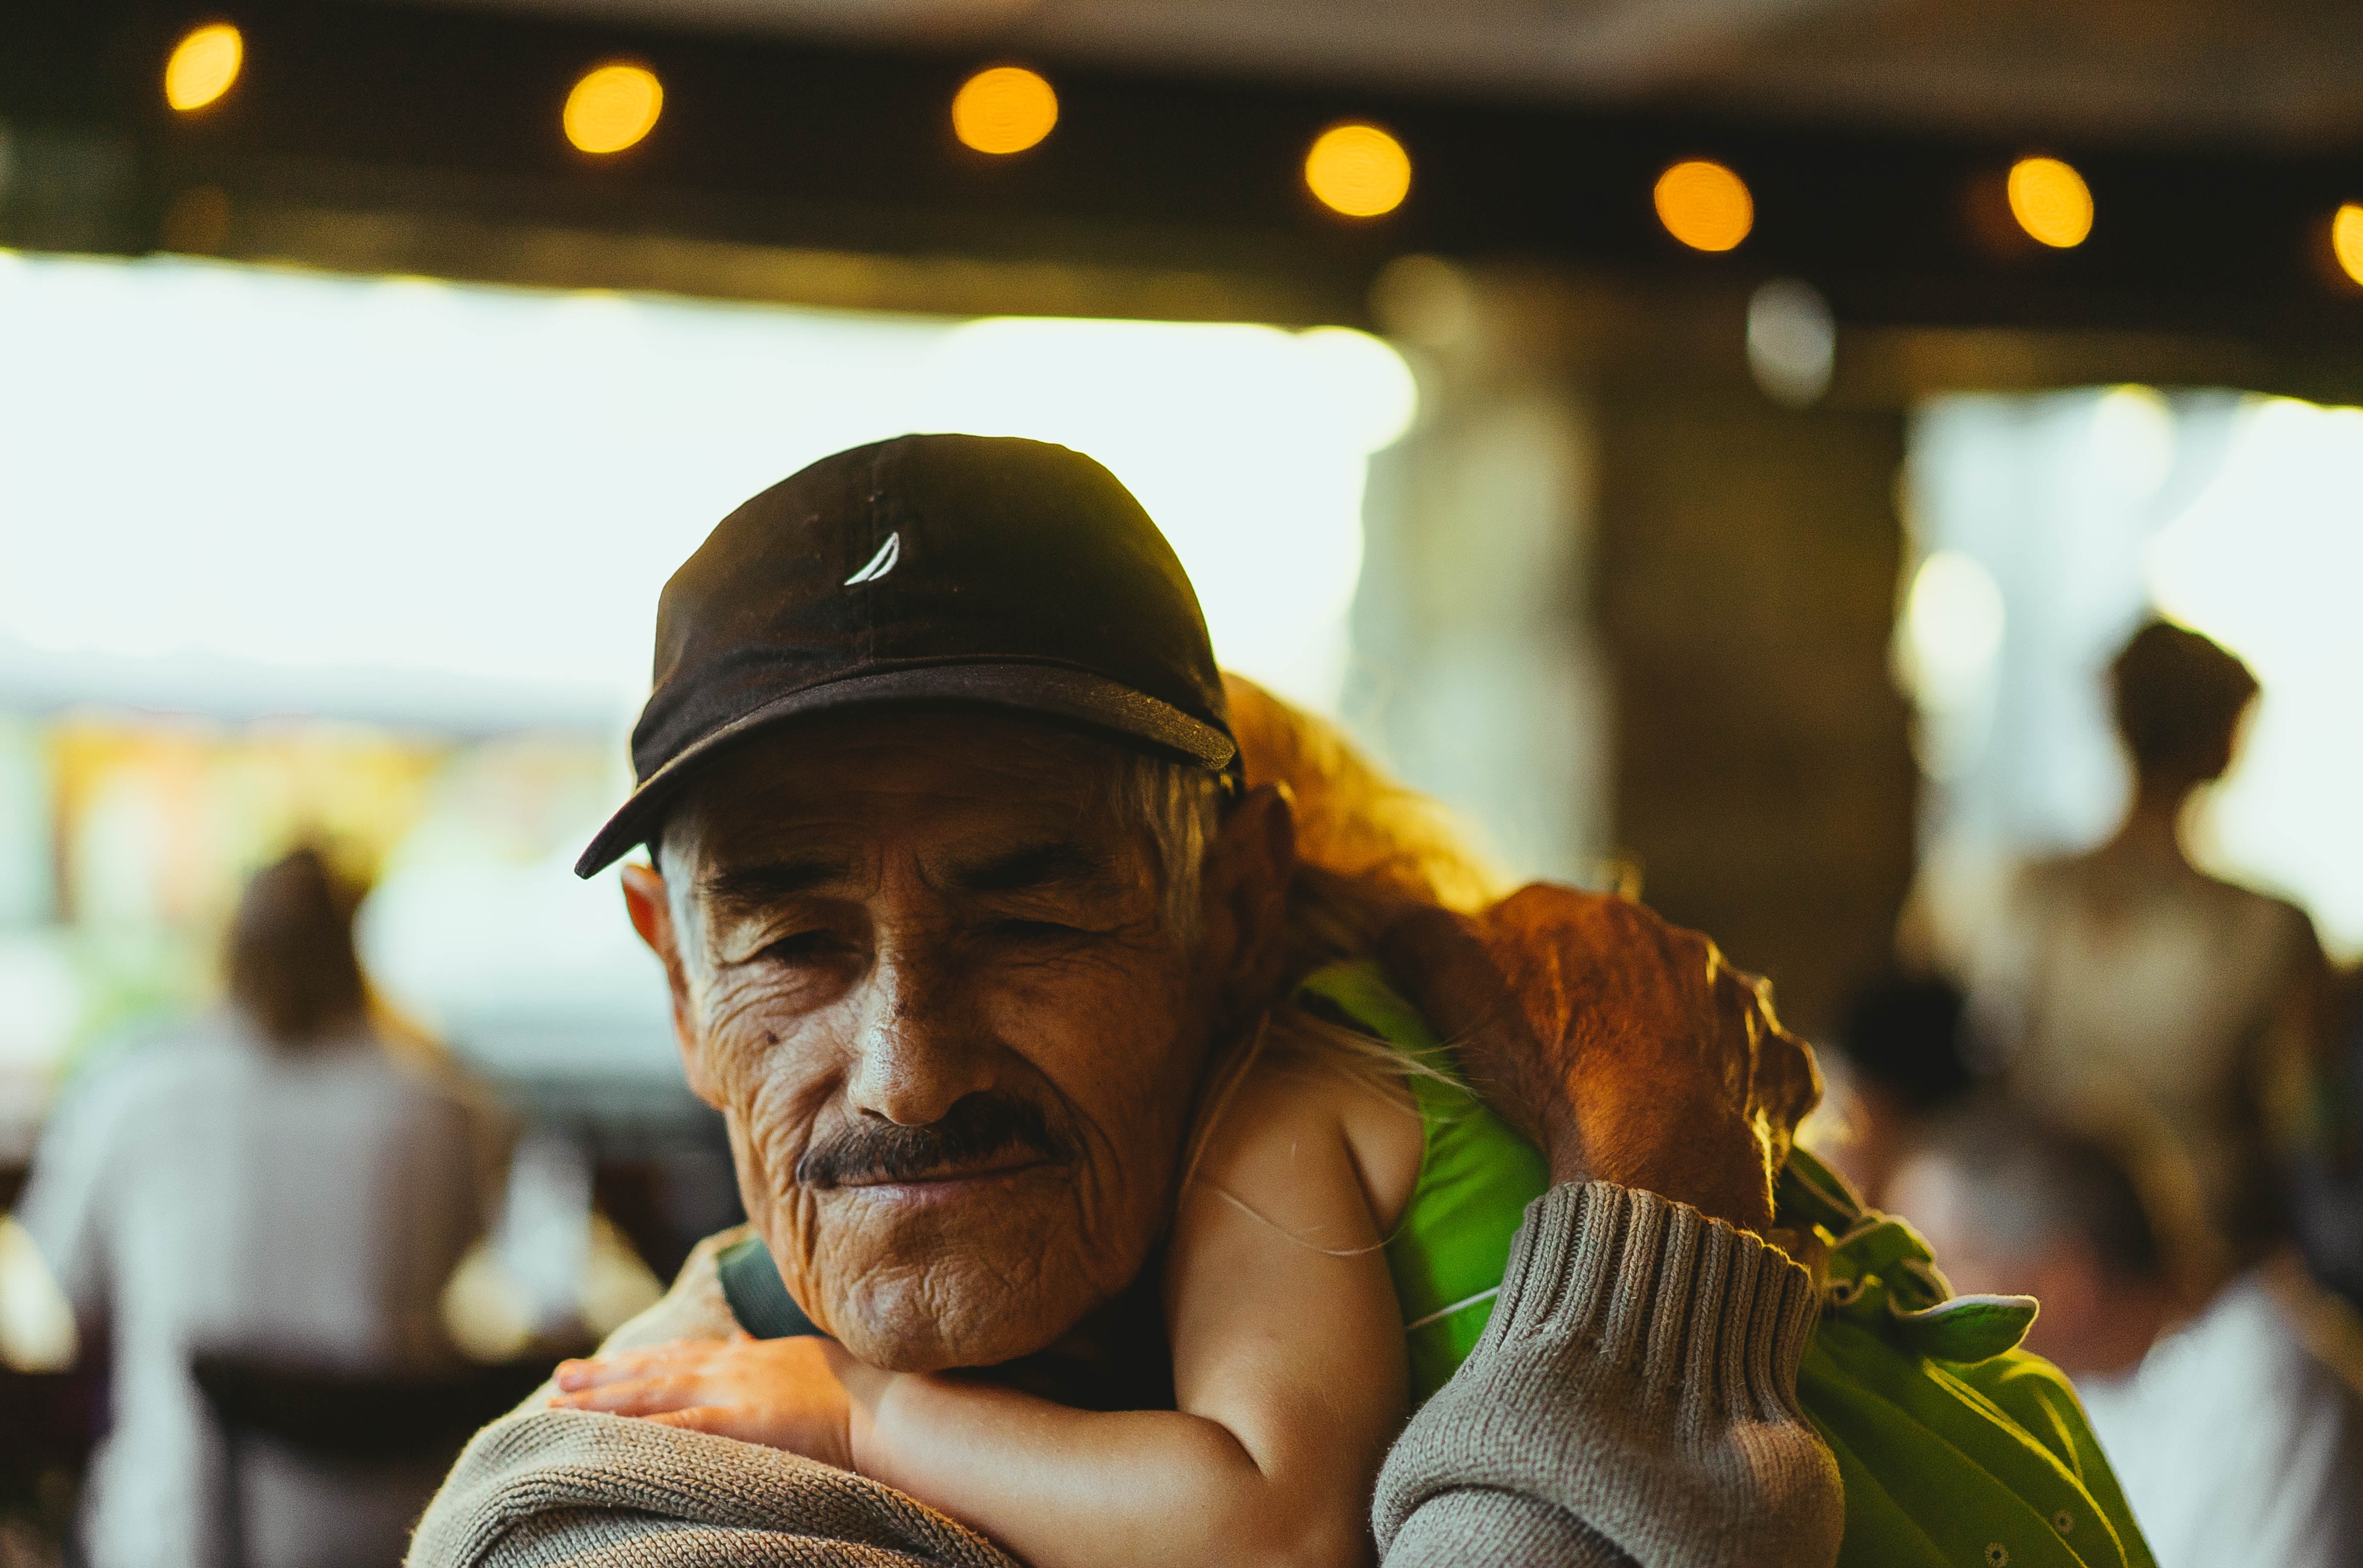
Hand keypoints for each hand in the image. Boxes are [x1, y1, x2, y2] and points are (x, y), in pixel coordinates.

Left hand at [550, 1332, 861, 1467]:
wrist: (882, 1402)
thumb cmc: (854, 1385)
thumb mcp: (802, 1356)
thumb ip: (764, 1352)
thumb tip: (740, 1339)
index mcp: (744, 1357)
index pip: (678, 1355)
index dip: (636, 1361)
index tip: (600, 1364)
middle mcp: (728, 1368)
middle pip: (652, 1370)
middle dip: (603, 1375)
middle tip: (558, 1378)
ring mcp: (728, 1393)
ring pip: (650, 1394)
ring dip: (601, 1399)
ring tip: (557, 1403)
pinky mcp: (735, 1421)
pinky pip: (674, 1428)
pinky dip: (636, 1430)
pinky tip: (603, 1436)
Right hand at [1379, 886, 1819, 1231]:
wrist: (1654, 1157)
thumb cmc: (1547, 1067)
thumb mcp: (1452, 985)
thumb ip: (1414, 933)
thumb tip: (1387, 912)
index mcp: (1599, 918)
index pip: (1544, 920)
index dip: (1516, 962)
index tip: (1502, 1014)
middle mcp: (1679, 946)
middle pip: (1627, 960)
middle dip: (1603, 993)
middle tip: (1569, 1059)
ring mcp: (1740, 1007)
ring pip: (1701, 1008)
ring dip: (1677, 1034)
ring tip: (1641, 1093)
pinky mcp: (1781, 1068)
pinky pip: (1759, 1069)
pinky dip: (1738, 1086)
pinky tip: (1710, 1119)